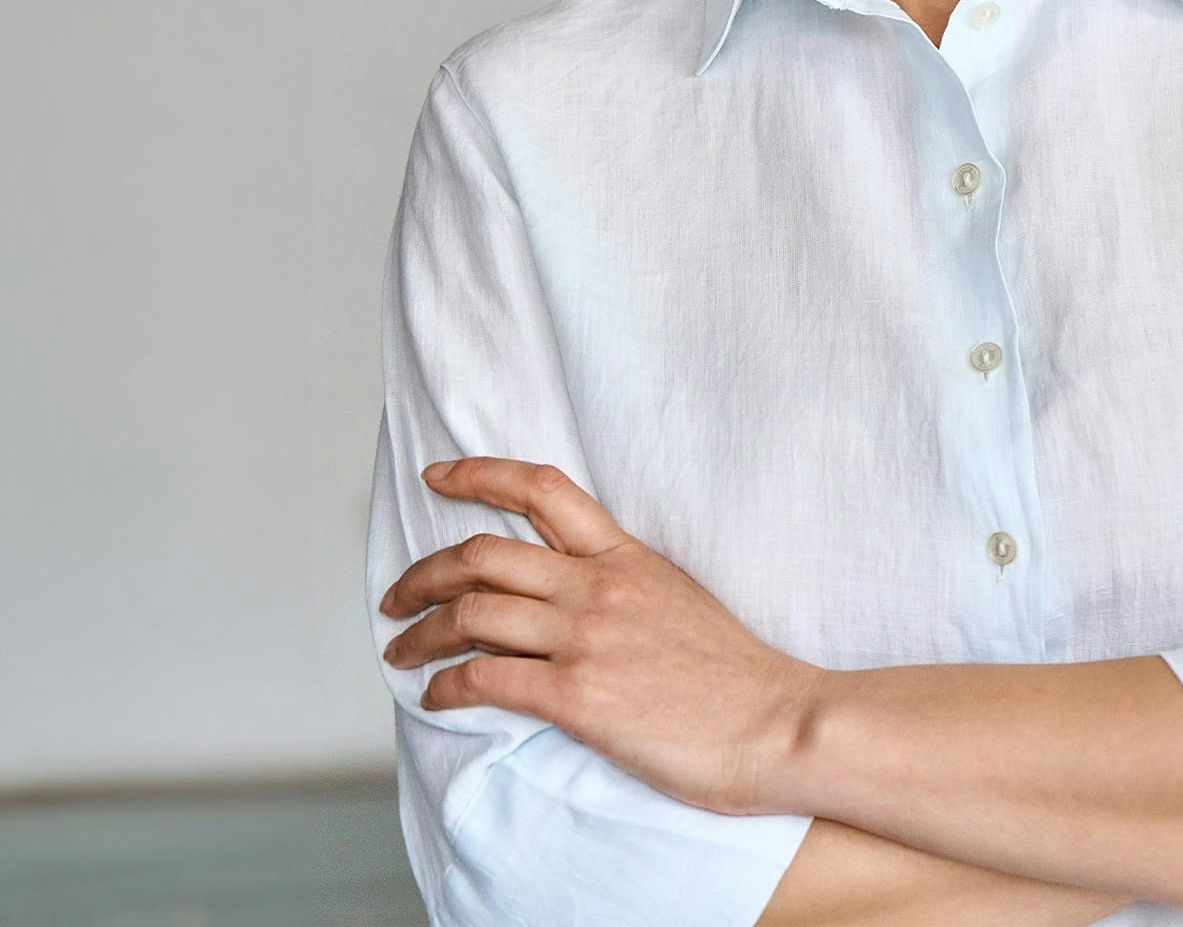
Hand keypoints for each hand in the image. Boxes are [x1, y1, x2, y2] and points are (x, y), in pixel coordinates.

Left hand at [377, 456, 823, 817]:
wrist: (773, 722)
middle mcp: (598, 585)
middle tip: (396, 595)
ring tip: (401, 651)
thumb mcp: (677, 596)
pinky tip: (436, 695)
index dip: (479, 473)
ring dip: (420, 633)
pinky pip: (485, 677)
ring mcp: (585, 637)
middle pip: (484, 553)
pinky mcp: (575, 695)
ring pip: (471, 613)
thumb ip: (623, 583)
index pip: (541, 488)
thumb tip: (572, 590)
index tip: (438, 475)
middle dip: (424, 572)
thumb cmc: (733, 673)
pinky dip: (445, 685)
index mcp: (625, 554)